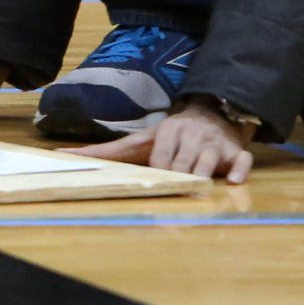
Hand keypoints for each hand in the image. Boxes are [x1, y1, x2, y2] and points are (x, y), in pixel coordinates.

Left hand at [66, 99, 255, 182]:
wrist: (212, 113)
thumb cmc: (168, 135)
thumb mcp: (137, 139)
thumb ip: (104, 149)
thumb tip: (61, 154)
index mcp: (166, 133)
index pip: (160, 157)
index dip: (158, 171)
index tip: (154, 183)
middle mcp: (191, 136)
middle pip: (183, 163)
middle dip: (179, 177)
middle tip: (175, 191)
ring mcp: (215, 144)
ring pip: (209, 161)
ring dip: (204, 175)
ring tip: (199, 189)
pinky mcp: (236, 152)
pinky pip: (242, 162)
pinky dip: (238, 171)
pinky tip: (232, 182)